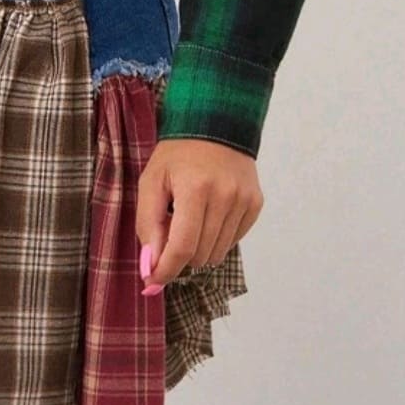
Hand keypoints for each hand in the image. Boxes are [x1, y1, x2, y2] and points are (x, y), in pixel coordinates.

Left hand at [136, 137, 262, 290]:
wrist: (214, 122)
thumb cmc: (177, 153)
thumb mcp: (151, 180)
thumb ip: (148, 223)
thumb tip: (151, 265)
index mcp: (194, 189)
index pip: (182, 247)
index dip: (165, 270)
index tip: (152, 282)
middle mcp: (224, 197)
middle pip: (200, 255)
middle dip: (180, 256)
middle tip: (170, 235)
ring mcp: (243, 201)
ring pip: (218, 252)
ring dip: (199, 248)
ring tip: (190, 220)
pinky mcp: (256, 204)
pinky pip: (233, 240)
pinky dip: (217, 237)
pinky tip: (209, 215)